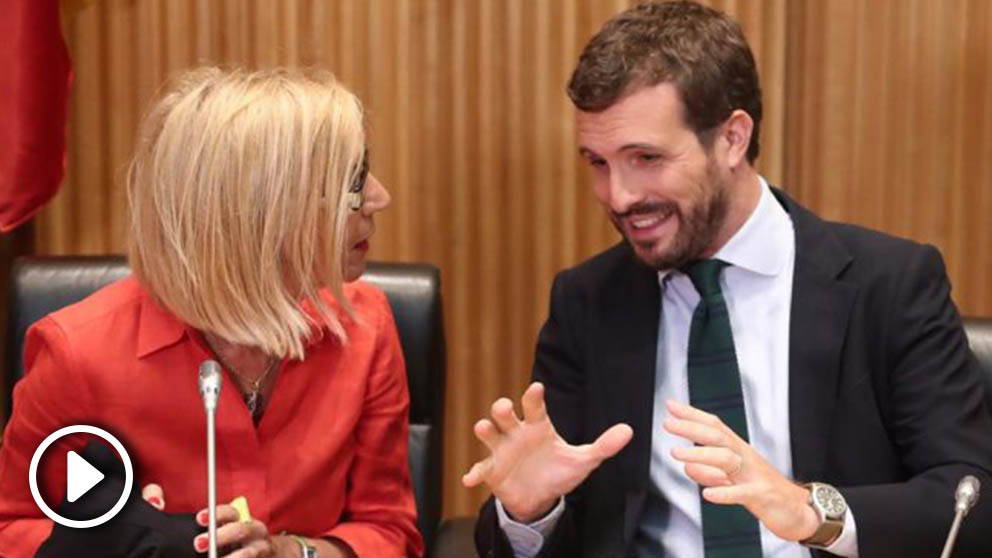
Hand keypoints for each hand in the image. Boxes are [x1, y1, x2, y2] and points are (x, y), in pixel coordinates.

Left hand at [142, 485, 351, 557]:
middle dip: (224, 535)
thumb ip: (182, 514)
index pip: (230, 511)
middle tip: (201, 544)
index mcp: (239, 521)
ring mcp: (261, 549)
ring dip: (237, 555)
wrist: (272, 557)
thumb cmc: (235, 544)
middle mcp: (253, 532)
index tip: (198, 519)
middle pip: (243, 528)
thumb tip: (154, 494)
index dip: (216, 513)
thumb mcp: (214, 530)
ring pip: (253, 550)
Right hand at [462, 382, 632, 522]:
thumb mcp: (583, 460)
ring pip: (488, 434)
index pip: (534, 406)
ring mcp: (502, 451)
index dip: (534, 397)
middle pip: (505, 415)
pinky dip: (474, 473)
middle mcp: (516, 433)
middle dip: (502, 409)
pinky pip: (480, 470)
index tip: (537, 388)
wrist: (541, 497)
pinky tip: (470, 479)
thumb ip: (604, 445)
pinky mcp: (492, 470)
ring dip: (485, 430)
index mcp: (538, 426)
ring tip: (484, 428)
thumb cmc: (559, 471)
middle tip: (505, 408)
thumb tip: (629, 431)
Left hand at [663, 400, 818, 541]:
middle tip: (668, 423)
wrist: (799, 512)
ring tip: (676, 454)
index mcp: (739, 451)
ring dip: (699, 455)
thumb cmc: (764, 492)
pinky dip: (724, 493)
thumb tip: (687, 468)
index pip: (714, 427)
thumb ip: (711, 474)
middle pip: (717, 437)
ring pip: (726, 459)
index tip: (671, 405)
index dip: (693, 415)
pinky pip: (742, 492)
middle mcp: (746, 458)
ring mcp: (754, 475)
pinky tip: (707, 494)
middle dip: (691, 428)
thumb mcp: (734, 482)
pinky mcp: (762, 495)